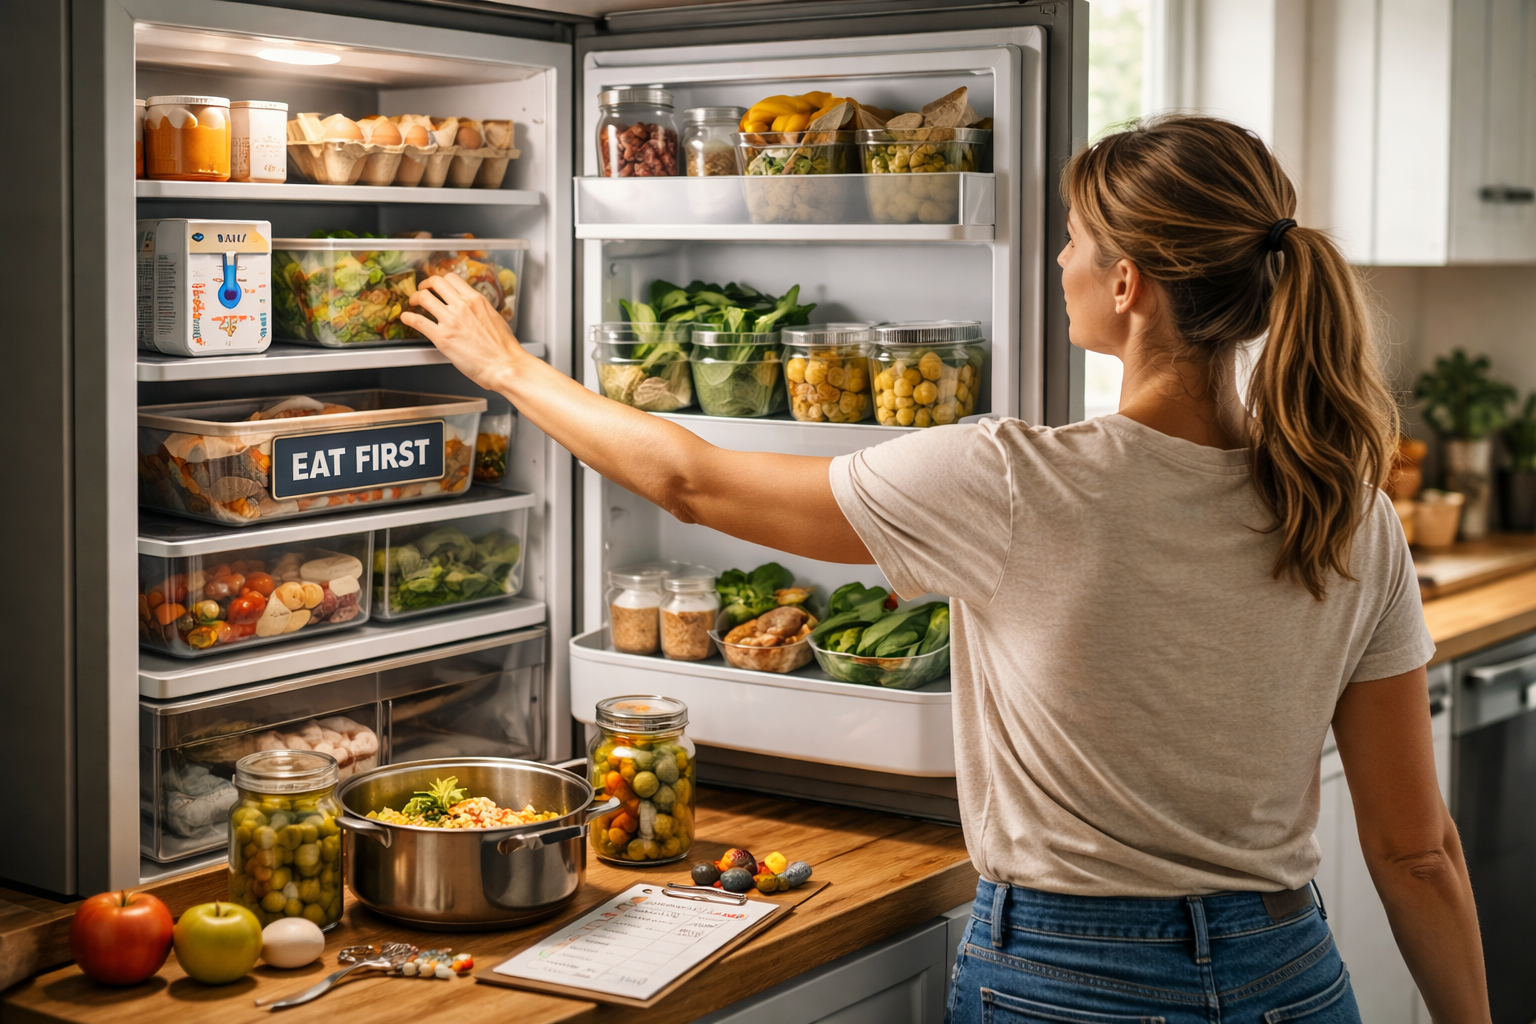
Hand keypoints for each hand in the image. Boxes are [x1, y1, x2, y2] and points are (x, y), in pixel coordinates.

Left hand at [402, 273, 522, 391]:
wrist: (505, 365)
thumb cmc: (504, 348)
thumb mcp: (495, 318)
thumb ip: (481, 310)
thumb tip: (475, 311)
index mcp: (476, 300)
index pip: (452, 279)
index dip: (440, 281)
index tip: (437, 286)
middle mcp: (462, 305)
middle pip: (435, 282)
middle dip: (425, 285)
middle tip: (422, 292)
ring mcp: (450, 320)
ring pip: (424, 297)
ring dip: (415, 298)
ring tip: (413, 304)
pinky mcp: (442, 337)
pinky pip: (418, 321)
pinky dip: (408, 318)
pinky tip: (406, 319)